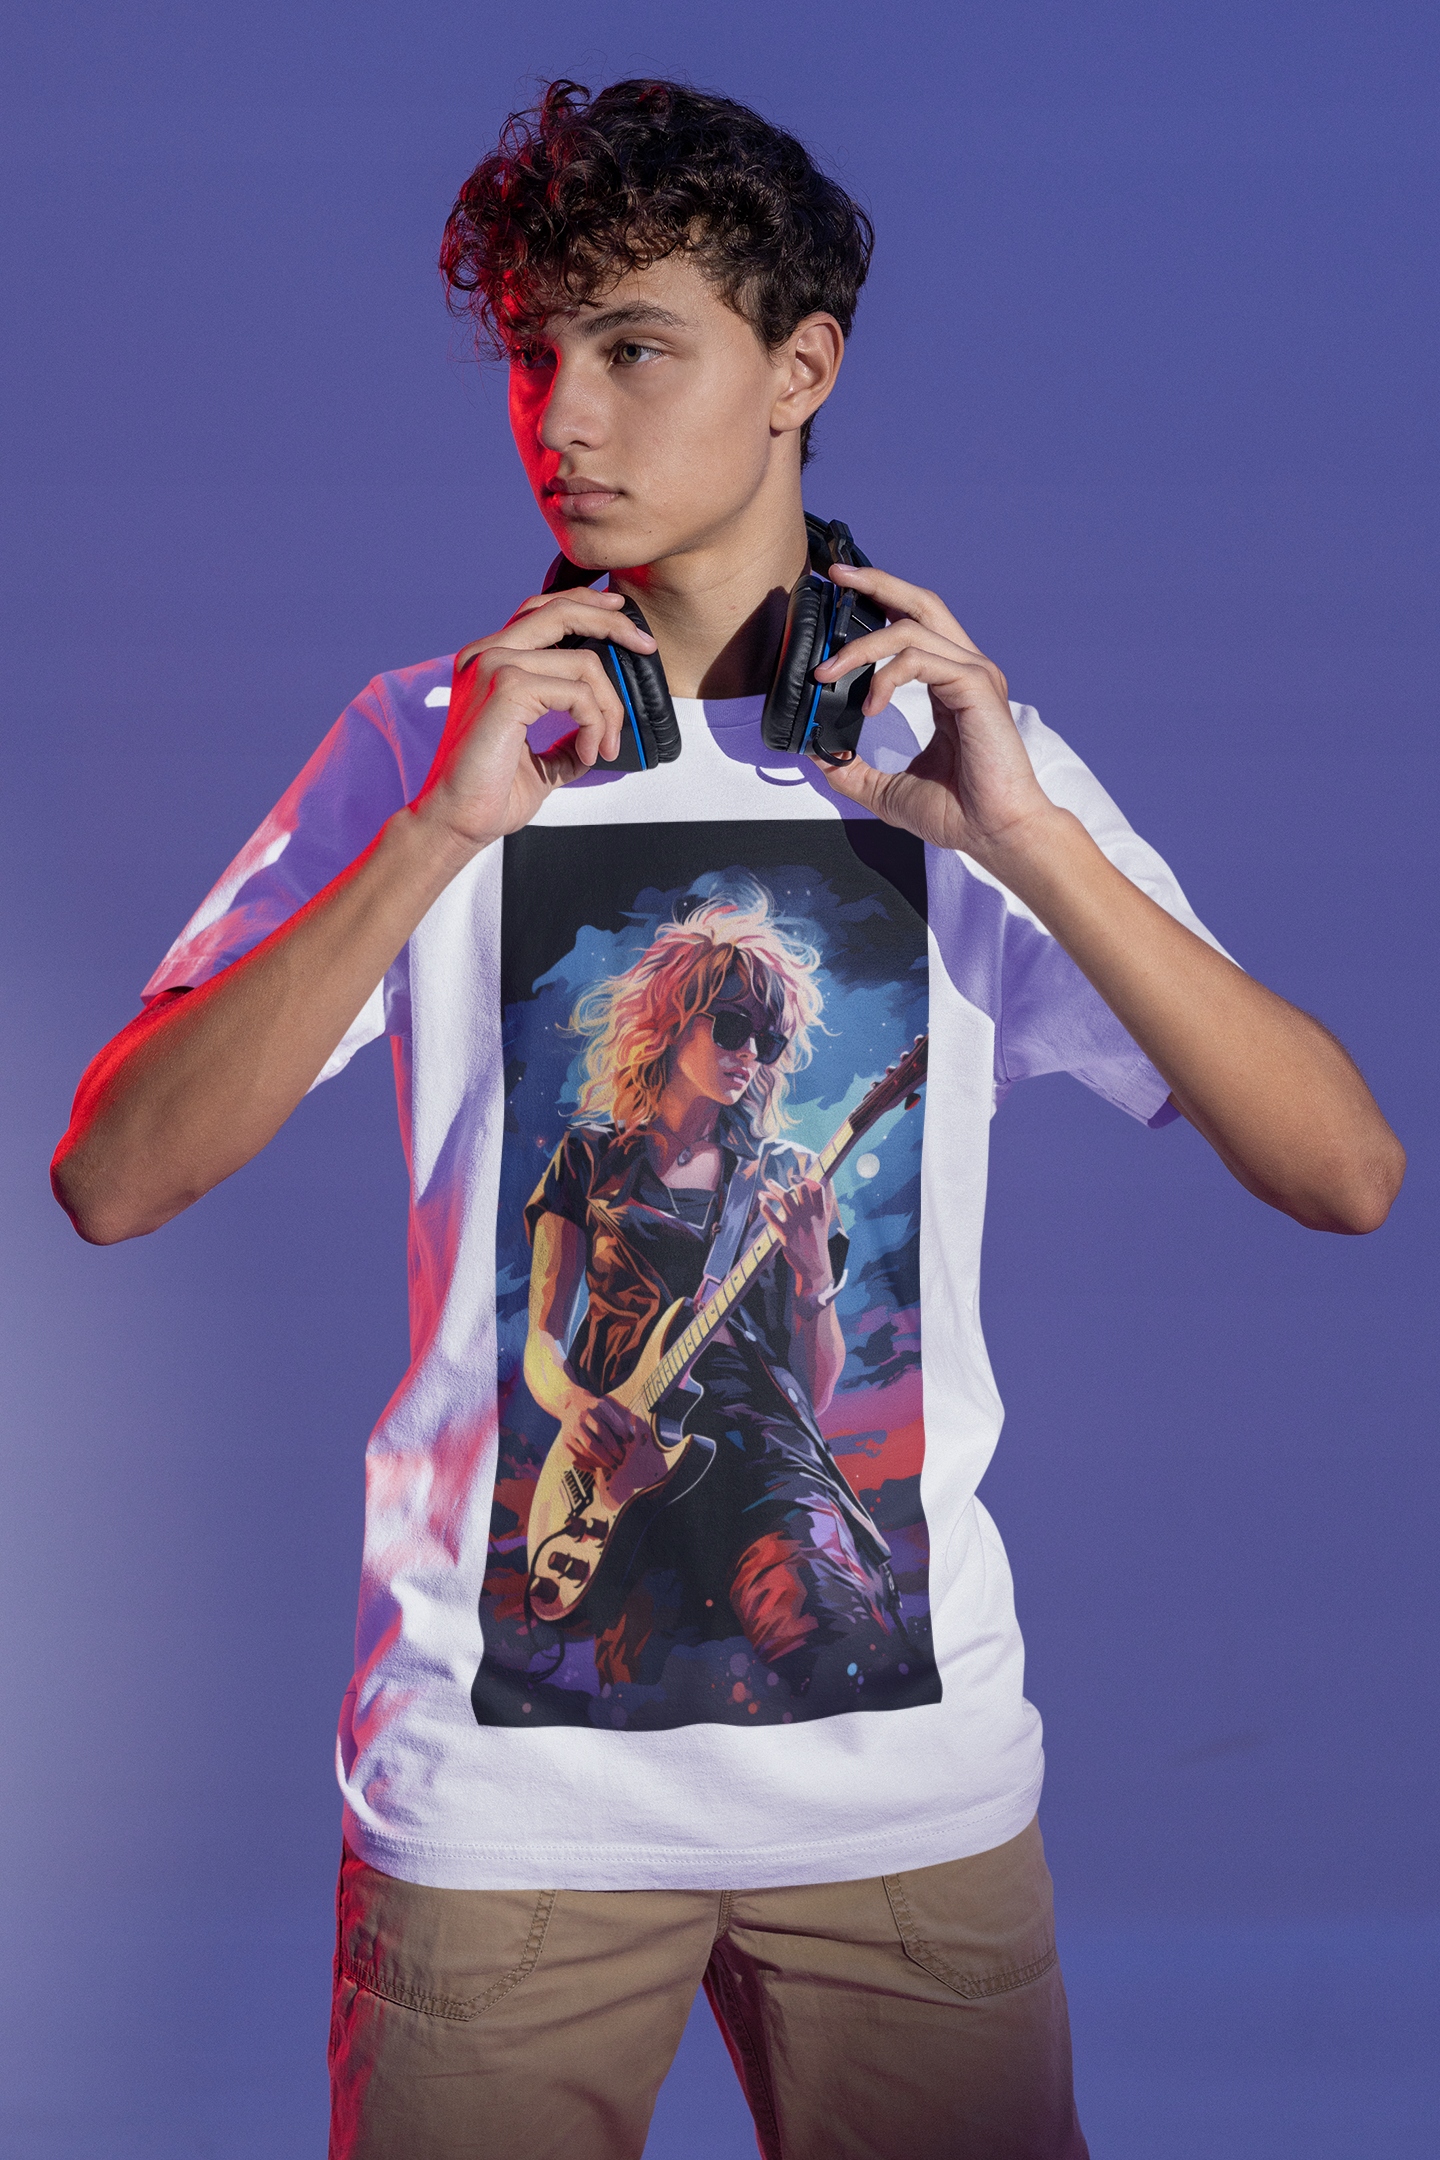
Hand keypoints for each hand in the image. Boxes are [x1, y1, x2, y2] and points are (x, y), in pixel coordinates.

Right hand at [411, 588, 657, 856]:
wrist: (456, 821)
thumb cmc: (489, 793)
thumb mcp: (540, 756)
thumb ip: (567, 734)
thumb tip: (602, 729)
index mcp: (487, 660)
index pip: (542, 610)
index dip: (587, 607)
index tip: (623, 620)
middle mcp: (485, 654)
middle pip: (561, 610)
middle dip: (613, 623)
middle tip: (647, 647)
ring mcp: (493, 666)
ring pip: (582, 662)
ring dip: (609, 707)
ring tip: (605, 745)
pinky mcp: (507, 689)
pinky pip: (577, 693)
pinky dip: (595, 724)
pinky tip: (589, 753)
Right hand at [561, 1387, 652, 1477]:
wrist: (573, 1403)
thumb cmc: (597, 1410)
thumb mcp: (608, 1408)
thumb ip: (619, 1422)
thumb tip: (631, 1439)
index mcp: (592, 1410)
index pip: (603, 1429)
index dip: (615, 1441)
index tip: (627, 1446)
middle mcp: (579, 1420)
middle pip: (592, 1443)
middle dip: (607, 1456)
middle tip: (619, 1462)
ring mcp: (569, 1431)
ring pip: (584, 1452)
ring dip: (599, 1462)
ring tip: (610, 1466)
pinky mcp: (564, 1441)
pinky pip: (573, 1458)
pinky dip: (585, 1466)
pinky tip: (595, 1468)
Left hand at [759, 1168, 832, 1299]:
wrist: (814, 1264)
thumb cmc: (817, 1240)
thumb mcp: (824, 1221)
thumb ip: (824, 1203)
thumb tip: (827, 1185)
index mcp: (819, 1212)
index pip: (817, 1189)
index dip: (807, 1180)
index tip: (798, 1177)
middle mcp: (809, 1215)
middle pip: (801, 1189)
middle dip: (790, 1182)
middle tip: (782, 1181)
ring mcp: (797, 1223)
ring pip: (786, 1198)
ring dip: (775, 1188)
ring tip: (768, 1184)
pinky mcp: (785, 1234)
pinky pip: (773, 1217)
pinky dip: (766, 1208)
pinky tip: (761, 1201)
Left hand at [813, 564, 1060, 872]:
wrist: (995, 833)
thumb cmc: (960, 812)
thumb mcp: (888, 790)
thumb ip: (854, 769)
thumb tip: (817, 755)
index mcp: (952, 685)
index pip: (913, 626)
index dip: (878, 606)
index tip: (838, 600)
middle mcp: (966, 671)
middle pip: (920, 603)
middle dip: (875, 583)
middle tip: (833, 574)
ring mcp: (975, 674)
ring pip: (911, 628)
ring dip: (861, 644)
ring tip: (827, 671)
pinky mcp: (976, 686)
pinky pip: (920, 659)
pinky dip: (886, 675)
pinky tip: (871, 704)